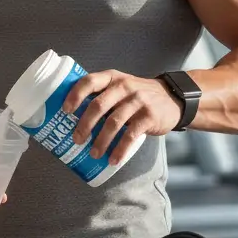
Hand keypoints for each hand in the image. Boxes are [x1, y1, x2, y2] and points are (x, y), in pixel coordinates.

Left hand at [62, 70, 183, 165]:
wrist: (172, 99)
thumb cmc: (137, 96)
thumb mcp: (121, 87)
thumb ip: (102, 95)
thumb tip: (72, 117)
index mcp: (112, 77)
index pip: (89, 81)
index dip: (75, 95)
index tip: (65, 110)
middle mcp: (124, 86)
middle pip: (99, 105)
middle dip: (85, 124)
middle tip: (77, 140)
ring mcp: (138, 100)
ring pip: (114, 122)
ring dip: (101, 141)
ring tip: (94, 154)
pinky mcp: (149, 116)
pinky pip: (131, 135)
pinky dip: (120, 149)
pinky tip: (113, 159)